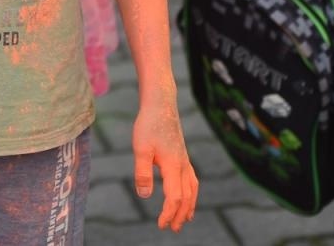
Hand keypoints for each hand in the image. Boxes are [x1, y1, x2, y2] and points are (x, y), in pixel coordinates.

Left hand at [132, 100, 198, 231]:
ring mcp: (185, 160)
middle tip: (173, 229)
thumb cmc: (148, 124)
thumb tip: (145, 195)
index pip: (174, 197)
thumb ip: (142, 172)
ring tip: (185, 219)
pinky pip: (192, 180)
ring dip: (189, 206)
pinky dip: (191, 193)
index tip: (161, 225)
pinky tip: (187, 195)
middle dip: (180, 214)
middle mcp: (183, 165)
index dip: (168, 213)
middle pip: (186, 196)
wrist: (160, 104)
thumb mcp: (140, 148)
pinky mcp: (183, 155)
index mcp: (173, 165)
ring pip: (192, 189)